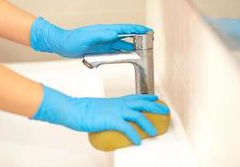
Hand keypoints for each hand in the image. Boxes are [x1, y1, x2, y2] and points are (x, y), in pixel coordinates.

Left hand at [30, 17, 151, 57]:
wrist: (62, 45)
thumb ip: (100, 35)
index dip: (137, 29)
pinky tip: (127, 58)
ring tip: (142, 53)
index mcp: (105, 30)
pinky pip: (114, 53)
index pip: (125, 29)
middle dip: (138, 39)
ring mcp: (104, 43)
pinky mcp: (100, 50)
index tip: (148, 30)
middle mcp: (107, 36)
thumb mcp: (86, 37)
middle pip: (126, 37)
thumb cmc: (72, 40)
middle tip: (149, 43)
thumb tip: (115, 33)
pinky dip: (122, 55)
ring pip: (122, 46)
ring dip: (132, 48)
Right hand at [33, 85, 169, 144]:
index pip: (136, 97)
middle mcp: (119, 104)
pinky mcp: (112, 121)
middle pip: (142, 104)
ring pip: (138, 116)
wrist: (75, 110)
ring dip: (148, 124)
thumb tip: (110, 118)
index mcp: (116, 101)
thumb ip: (108, 111)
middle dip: (154, 107)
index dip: (147, 97)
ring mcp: (116, 112)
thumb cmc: (84, 109)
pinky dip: (135, 136)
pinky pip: (128, 129)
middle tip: (163, 111)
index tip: (155, 98)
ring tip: (154, 132)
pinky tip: (138, 142)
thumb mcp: (100, 107)